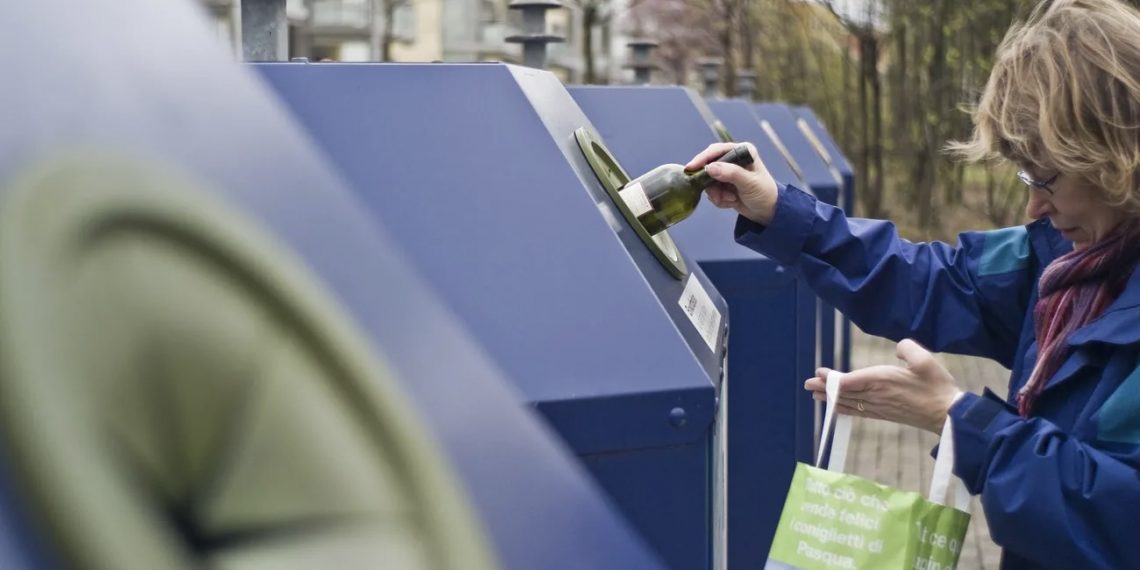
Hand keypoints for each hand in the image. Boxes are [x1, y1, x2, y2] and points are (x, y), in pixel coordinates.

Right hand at [685, 142, 778, 224]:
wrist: (769, 212)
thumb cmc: (765, 193)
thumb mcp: (749, 183)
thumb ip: (730, 173)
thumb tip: (710, 168)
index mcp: (742, 151)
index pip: (717, 151)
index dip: (703, 158)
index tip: (692, 168)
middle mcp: (733, 160)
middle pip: (709, 167)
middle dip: (712, 184)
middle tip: (718, 194)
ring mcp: (727, 173)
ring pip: (708, 182)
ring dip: (717, 194)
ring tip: (732, 199)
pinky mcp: (724, 185)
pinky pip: (712, 192)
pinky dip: (720, 199)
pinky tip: (732, 201)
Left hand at [804, 339, 963, 433]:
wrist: (947, 414)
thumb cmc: (936, 386)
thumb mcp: (924, 360)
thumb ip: (906, 348)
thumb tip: (897, 349)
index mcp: (882, 380)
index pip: (849, 380)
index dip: (831, 378)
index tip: (818, 373)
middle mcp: (876, 395)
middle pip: (844, 392)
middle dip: (824, 388)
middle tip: (807, 384)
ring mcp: (879, 407)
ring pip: (848, 403)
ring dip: (830, 398)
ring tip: (814, 395)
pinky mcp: (884, 414)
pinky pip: (858, 412)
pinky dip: (844, 408)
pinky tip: (836, 408)